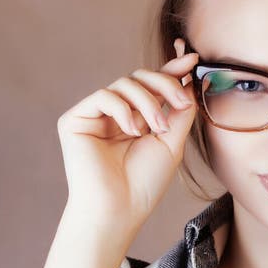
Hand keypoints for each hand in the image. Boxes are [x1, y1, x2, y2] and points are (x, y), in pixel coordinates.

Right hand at [57, 37, 198, 239]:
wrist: (120, 209)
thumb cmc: (145, 183)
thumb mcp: (172, 142)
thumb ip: (180, 111)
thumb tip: (189, 80)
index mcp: (137, 121)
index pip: (152, 88)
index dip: (171, 71)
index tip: (191, 59)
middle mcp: (115, 115)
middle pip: (140, 78)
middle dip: (164, 85)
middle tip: (180, 103)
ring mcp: (94, 116)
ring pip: (124, 84)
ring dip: (147, 102)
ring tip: (154, 130)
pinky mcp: (75, 120)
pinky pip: (103, 96)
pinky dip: (122, 109)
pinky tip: (131, 130)